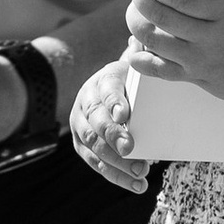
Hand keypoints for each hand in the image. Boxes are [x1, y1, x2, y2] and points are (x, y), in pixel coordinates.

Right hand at [70, 54, 149, 194]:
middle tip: (132, 149)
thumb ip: (140, 55)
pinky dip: (116, 176)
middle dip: (114, 137)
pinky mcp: (82, 146)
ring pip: (94, 146)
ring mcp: (80, 126)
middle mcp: (86, 102)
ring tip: (141, 172)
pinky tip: (136, 185)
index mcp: (101, 81)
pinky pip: (96, 164)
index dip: (114, 103)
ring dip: (117, 162)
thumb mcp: (135, 67)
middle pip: (96, 122)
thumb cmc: (130, 82)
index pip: (106, 91)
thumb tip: (142, 38)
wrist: (110, 94)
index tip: (125, 116)